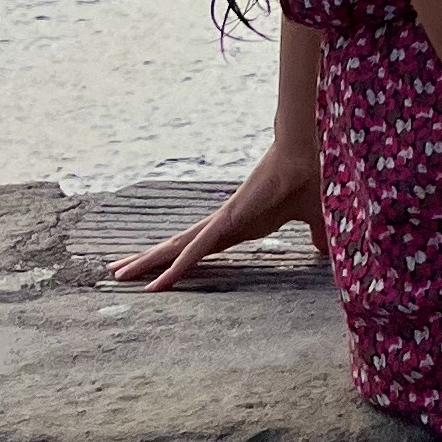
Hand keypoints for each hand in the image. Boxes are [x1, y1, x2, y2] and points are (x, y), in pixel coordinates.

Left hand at [110, 137, 326, 289]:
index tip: (159, 271)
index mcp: (238, 227)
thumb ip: (315, 236)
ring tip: (116, 274)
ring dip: (147, 263)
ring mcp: (220, 223)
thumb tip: (324, 250)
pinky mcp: (224, 221)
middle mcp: (222, 225)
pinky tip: (156, 284)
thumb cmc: (309, 182)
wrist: (308, 157)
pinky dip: (175, 268)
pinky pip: (194, 251)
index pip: (199, 248)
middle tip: (118, 271)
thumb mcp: (312, 220)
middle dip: (148, 260)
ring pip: (175, 250)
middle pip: (176, 248)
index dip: (178, 260)